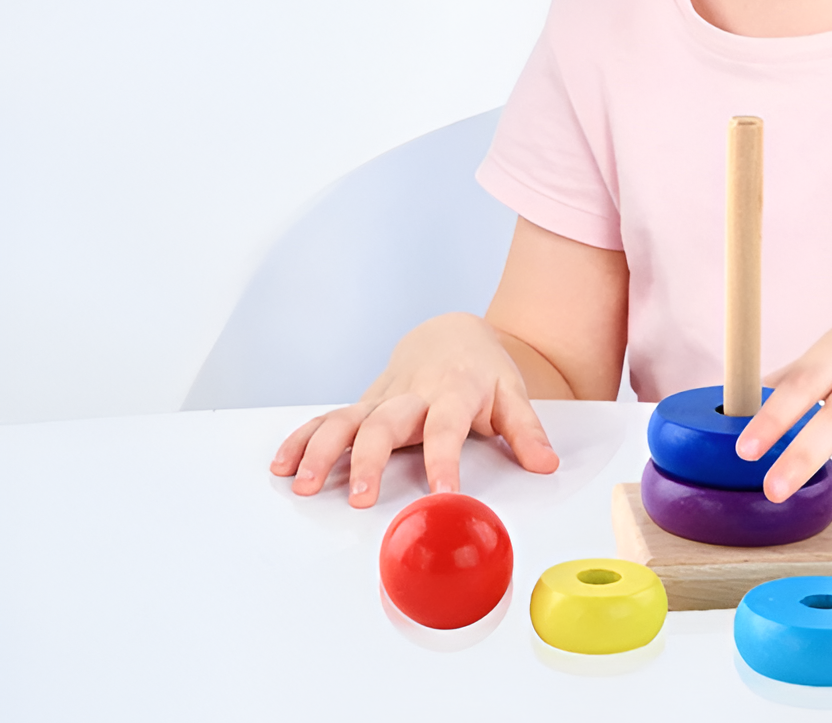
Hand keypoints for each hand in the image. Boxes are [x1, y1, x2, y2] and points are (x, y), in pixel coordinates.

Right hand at [269, 311, 558, 506]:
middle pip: (386, 424)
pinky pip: (328, 419)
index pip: (447, 428)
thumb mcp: (513, 394)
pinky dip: (302, 439)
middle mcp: (412, 395)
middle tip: (360, 498)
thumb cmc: (482, 369)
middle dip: (369, 460)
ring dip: (322, 451)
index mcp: (453, 393)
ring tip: (304, 484)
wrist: (452, 334)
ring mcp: (382, 399)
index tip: (443, 493)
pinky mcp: (363, 405)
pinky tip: (283, 464)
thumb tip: (547, 464)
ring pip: (346, 419)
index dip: (444, 460)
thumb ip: (527, 431)